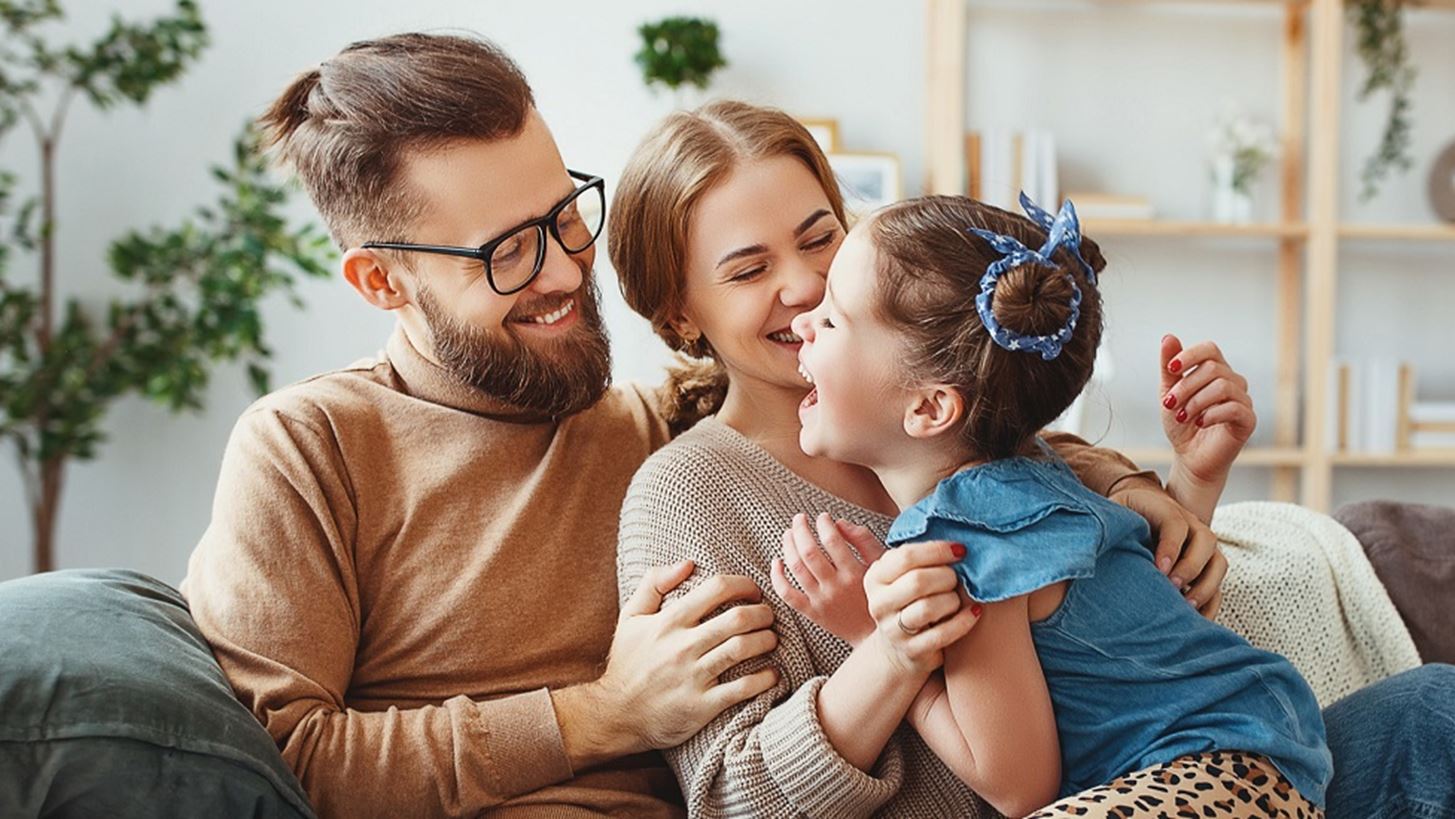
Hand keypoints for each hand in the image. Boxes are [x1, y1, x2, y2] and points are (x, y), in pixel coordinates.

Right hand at [564, 562, 779, 760]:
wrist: (615, 715)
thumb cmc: (627, 663)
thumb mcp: (630, 617)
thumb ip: (654, 583)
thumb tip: (687, 563)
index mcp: (669, 621)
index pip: (717, 589)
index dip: (743, 584)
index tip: (753, 591)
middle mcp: (683, 646)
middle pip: (738, 618)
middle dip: (763, 613)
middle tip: (768, 615)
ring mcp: (693, 676)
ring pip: (744, 649)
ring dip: (767, 640)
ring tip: (771, 639)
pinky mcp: (702, 705)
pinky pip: (743, 688)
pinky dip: (765, 678)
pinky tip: (772, 673)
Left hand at [771, 512, 884, 645]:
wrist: (874, 635)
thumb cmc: (878, 594)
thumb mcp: (880, 565)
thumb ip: (863, 540)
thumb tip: (839, 522)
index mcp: (854, 573)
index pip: (832, 541)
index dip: (824, 524)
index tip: (823, 517)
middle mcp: (836, 587)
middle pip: (809, 552)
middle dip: (800, 530)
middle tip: (799, 518)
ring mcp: (821, 601)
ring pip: (796, 569)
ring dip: (788, 546)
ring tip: (789, 533)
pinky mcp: (811, 613)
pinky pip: (787, 594)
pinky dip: (777, 576)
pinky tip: (777, 561)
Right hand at [863, 541, 981, 675]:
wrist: (897, 649)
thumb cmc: (908, 602)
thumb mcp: (902, 577)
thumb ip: (917, 558)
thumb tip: (955, 543)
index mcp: (876, 578)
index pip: (906, 556)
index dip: (937, 550)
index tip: (959, 550)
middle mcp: (879, 603)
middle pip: (918, 581)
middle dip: (946, 576)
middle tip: (956, 578)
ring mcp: (893, 630)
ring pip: (928, 608)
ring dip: (952, 599)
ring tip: (957, 598)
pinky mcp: (912, 651)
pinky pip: (942, 634)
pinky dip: (963, 621)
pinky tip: (973, 612)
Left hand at [1110, 486, 1227, 618]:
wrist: (1137, 511)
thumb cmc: (1123, 516)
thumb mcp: (1115, 514)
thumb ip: (1111, 526)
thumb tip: (1094, 548)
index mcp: (1166, 508)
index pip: (1175, 523)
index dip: (1171, 546)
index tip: (1160, 569)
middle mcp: (1190, 524)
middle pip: (1206, 540)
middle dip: (1191, 566)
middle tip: (1173, 586)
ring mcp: (1201, 546)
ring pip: (1218, 563)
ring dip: (1206, 586)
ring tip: (1186, 606)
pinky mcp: (1204, 567)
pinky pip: (1217, 585)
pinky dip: (1211, 603)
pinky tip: (1196, 621)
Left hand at [1159, 335, 1256, 487]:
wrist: (1190, 457)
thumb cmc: (1181, 423)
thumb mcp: (1169, 393)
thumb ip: (1170, 368)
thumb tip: (1168, 337)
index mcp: (1215, 371)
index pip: (1210, 349)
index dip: (1190, 355)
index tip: (1171, 369)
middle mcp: (1233, 382)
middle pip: (1213, 369)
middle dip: (1185, 386)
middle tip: (1168, 404)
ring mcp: (1243, 401)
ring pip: (1223, 386)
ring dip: (1196, 402)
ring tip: (1182, 416)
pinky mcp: (1248, 420)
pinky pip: (1235, 408)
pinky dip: (1212, 414)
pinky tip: (1200, 423)